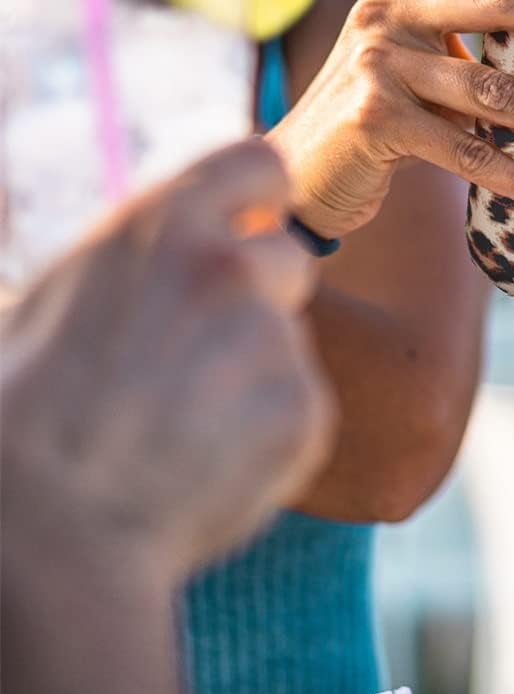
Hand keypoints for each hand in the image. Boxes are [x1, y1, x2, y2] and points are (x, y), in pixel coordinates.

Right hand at [0, 141, 335, 580]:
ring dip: (256, 373)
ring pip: (287, 342)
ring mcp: (272, 339)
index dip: (261, 198)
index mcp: (160, 225)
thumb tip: (193, 233)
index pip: (261, 162)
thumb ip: (143, 255)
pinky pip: (303, 408)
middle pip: (289, 259)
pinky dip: (270, 435)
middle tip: (194, 359)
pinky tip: (205, 464)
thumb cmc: (29, 414)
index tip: (253, 224)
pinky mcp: (304, 408)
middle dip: (259, 299)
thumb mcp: (60, 296)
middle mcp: (228, 268)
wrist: (48, 530)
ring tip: (180, 424)